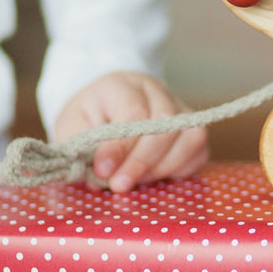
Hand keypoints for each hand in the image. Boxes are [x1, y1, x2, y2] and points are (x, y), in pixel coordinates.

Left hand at [52, 72, 208, 191]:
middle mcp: (158, 91)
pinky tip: (155, 177)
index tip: (102, 171)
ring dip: (164, 166)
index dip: (120, 146)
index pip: (132, 113)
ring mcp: (181, 108)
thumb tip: (103, 177)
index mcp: (123, 85)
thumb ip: (83, 147)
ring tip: (137, 181)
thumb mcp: (72, 126)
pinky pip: (199, 151)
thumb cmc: (89, 117)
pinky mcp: (193, 127)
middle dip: (142, 162)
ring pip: (191, 136)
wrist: (106, 103)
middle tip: (119, 185)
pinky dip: (180, 169)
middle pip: (166, 124)